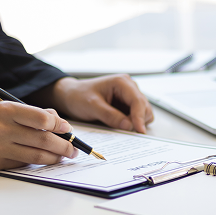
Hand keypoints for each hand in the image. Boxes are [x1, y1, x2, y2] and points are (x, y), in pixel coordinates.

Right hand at [0, 101, 81, 169]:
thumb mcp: (7, 107)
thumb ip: (33, 114)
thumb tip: (60, 124)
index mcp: (7, 110)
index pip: (42, 119)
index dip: (60, 125)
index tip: (68, 129)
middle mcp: (2, 129)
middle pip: (43, 141)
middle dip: (64, 146)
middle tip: (74, 149)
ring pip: (36, 156)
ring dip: (55, 158)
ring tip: (63, 156)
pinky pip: (23, 164)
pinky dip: (36, 162)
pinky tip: (43, 159)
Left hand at [39, 75, 155, 133]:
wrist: (70, 96)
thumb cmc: (78, 96)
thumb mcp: (92, 106)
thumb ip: (110, 115)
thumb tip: (128, 125)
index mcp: (122, 82)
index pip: (138, 101)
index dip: (140, 117)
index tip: (139, 131)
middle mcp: (129, 88)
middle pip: (145, 108)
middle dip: (139, 121)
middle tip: (126, 132)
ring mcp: (129, 97)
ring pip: (143, 113)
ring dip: (136, 123)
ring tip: (119, 127)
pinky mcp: (126, 106)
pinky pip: (136, 117)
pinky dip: (132, 124)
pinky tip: (121, 126)